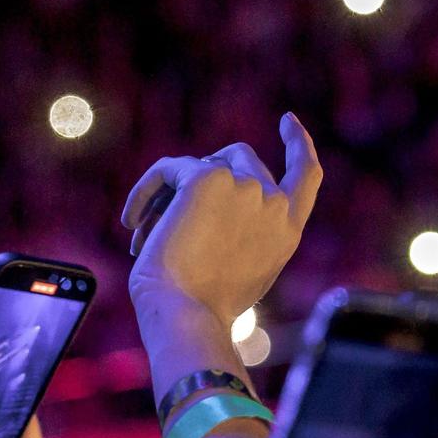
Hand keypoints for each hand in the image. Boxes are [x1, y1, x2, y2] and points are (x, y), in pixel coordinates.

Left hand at [122, 112, 322, 327]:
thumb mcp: (241, 271)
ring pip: (200, 164)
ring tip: (147, 232)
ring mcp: (246, 186)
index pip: (306, 174)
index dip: (298, 143)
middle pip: (239, 159)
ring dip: (171, 194)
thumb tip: (218, 200)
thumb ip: (247, 231)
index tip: (288, 121)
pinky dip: (145, 193)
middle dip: (205, 177)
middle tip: (169, 215)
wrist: (187, 316)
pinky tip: (131, 222)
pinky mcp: (207, 178)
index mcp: (287, 231)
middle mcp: (274, 204)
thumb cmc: (203, 308)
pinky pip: (168, 170)